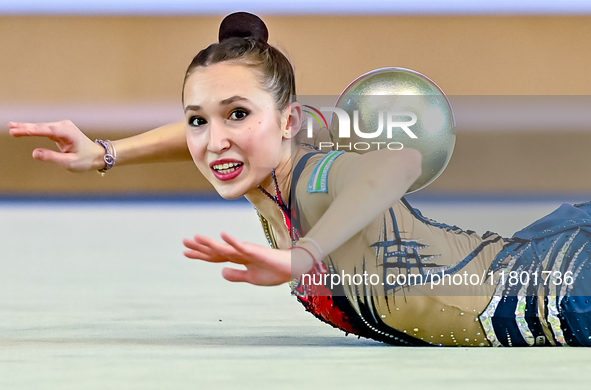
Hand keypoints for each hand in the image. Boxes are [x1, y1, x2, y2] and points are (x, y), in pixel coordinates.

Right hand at [9, 120, 105, 171]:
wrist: (98, 155)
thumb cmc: (86, 160)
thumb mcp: (69, 163)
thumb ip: (52, 157)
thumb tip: (35, 153)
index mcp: (68, 133)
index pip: (47, 130)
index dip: (32, 130)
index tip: (19, 131)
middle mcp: (64, 126)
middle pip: (42, 126)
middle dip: (26, 128)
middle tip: (11, 129)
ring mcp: (62, 127)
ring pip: (41, 127)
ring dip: (26, 127)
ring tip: (11, 128)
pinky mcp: (60, 130)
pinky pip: (44, 129)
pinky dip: (33, 129)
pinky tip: (21, 128)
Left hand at [183, 232, 313, 285]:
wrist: (292, 269)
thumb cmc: (274, 271)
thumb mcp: (251, 277)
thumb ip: (236, 275)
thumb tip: (221, 272)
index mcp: (238, 259)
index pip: (215, 256)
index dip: (201, 254)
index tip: (186, 253)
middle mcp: (240, 252)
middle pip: (216, 250)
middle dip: (200, 247)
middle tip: (184, 242)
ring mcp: (247, 251)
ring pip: (225, 247)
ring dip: (211, 243)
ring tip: (196, 238)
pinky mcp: (256, 251)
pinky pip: (242, 246)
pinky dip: (232, 241)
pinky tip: (223, 236)